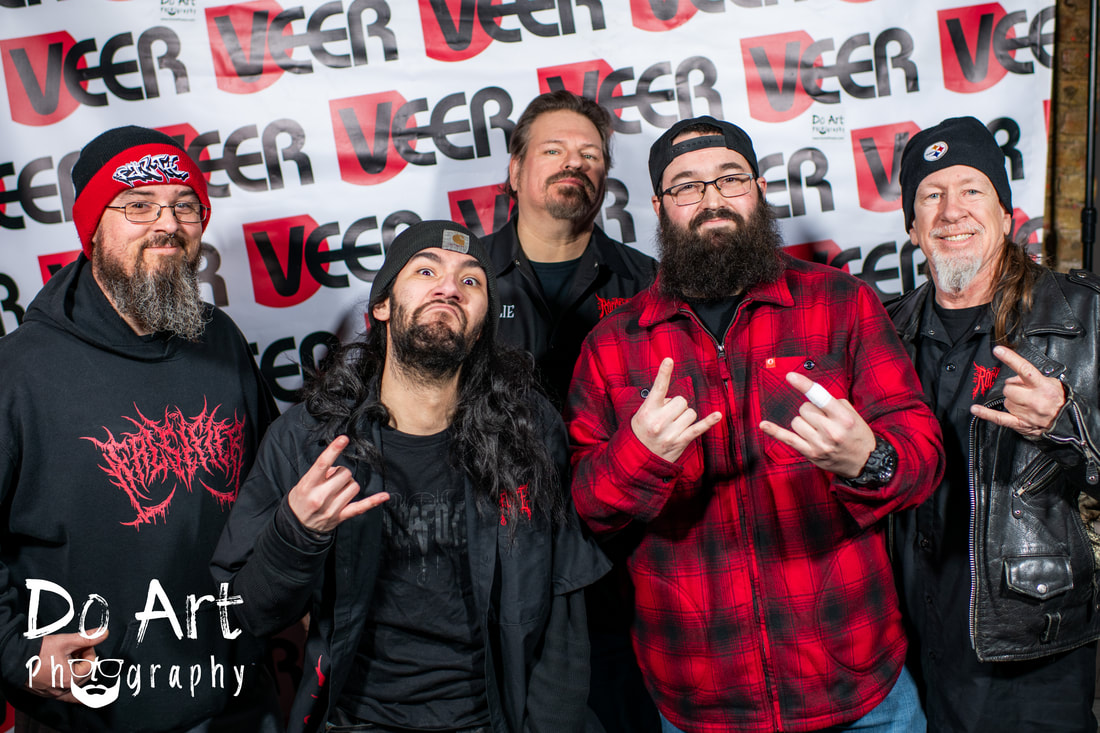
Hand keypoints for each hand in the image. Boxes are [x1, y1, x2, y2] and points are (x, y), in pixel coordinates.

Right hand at [27, 631, 106, 701]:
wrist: (15, 659)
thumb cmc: (38, 651)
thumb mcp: (66, 641)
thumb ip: (87, 638)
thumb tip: (103, 633)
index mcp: (70, 678)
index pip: (90, 666)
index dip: (89, 653)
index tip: (82, 645)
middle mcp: (62, 689)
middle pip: (84, 677)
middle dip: (83, 662)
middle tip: (76, 651)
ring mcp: (53, 693)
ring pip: (75, 688)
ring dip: (77, 674)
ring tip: (71, 660)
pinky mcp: (45, 693)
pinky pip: (63, 694)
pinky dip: (69, 687)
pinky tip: (68, 677)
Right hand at [288, 436, 388, 532]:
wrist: (296, 525)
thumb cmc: (301, 500)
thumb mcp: (303, 483)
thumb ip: (319, 474)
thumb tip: (337, 469)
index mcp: (308, 485)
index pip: (322, 464)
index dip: (334, 449)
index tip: (343, 439)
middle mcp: (320, 497)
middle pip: (344, 474)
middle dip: (341, 473)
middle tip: (332, 480)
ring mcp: (331, 508)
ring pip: (354, 486)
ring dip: (348, 485)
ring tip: (337, 490)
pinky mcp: (341, 516)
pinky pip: (361, 507)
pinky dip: (374, 501)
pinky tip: (384, 496)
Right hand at [630, 358, 721, 462]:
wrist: (637, 459)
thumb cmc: (641, 432)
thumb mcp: (640, 415)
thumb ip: (657, 403)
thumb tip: (676, 398)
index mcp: (647, 411)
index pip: (657, 389)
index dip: (663, 373)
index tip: (669, 360)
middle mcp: (659, 421)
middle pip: (681, 400)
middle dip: (677, 406)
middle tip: (666, 416)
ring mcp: (671, 432)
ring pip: (691, 412)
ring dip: (685, 416)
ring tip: (673, 426)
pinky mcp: (681, 442)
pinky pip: (698, 428)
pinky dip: (709, 422)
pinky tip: (717, 415)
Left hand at [759, 372, 875, 478]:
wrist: (865, 462)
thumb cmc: (857, 435)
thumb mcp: (853, 415)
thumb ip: (833, 403)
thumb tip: (812, 394)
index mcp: (843, 418)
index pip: (820, 397)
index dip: (804, 385)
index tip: (790, 376)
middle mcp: (831, 431)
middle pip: (804, 409)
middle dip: (811, 411)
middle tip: (823, 420)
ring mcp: (820, 444)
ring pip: (796, 421)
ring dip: (803, 422)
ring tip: (817, 429)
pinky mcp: (811, 453)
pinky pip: (788, 439)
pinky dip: (774, 431)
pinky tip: (763, 425)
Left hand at [971, 345, 1064, 437]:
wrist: (1067, 423)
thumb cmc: (1059, 400)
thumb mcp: (1052, 384)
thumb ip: (1033, 378)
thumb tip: (1015, 377)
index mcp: (1043, 387)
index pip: (1024, 369)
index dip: (1011, 359)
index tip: (998, 350)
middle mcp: (1034, 399)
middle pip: (1009, 388)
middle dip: (1013, 388)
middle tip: (1023, 391)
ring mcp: (1026, 412)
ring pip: (1006, 401)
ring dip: (1012, 400)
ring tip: (1025, 403)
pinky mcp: (1020, 423)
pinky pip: (999, 418)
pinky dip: (986, 414)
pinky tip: (975, 409)